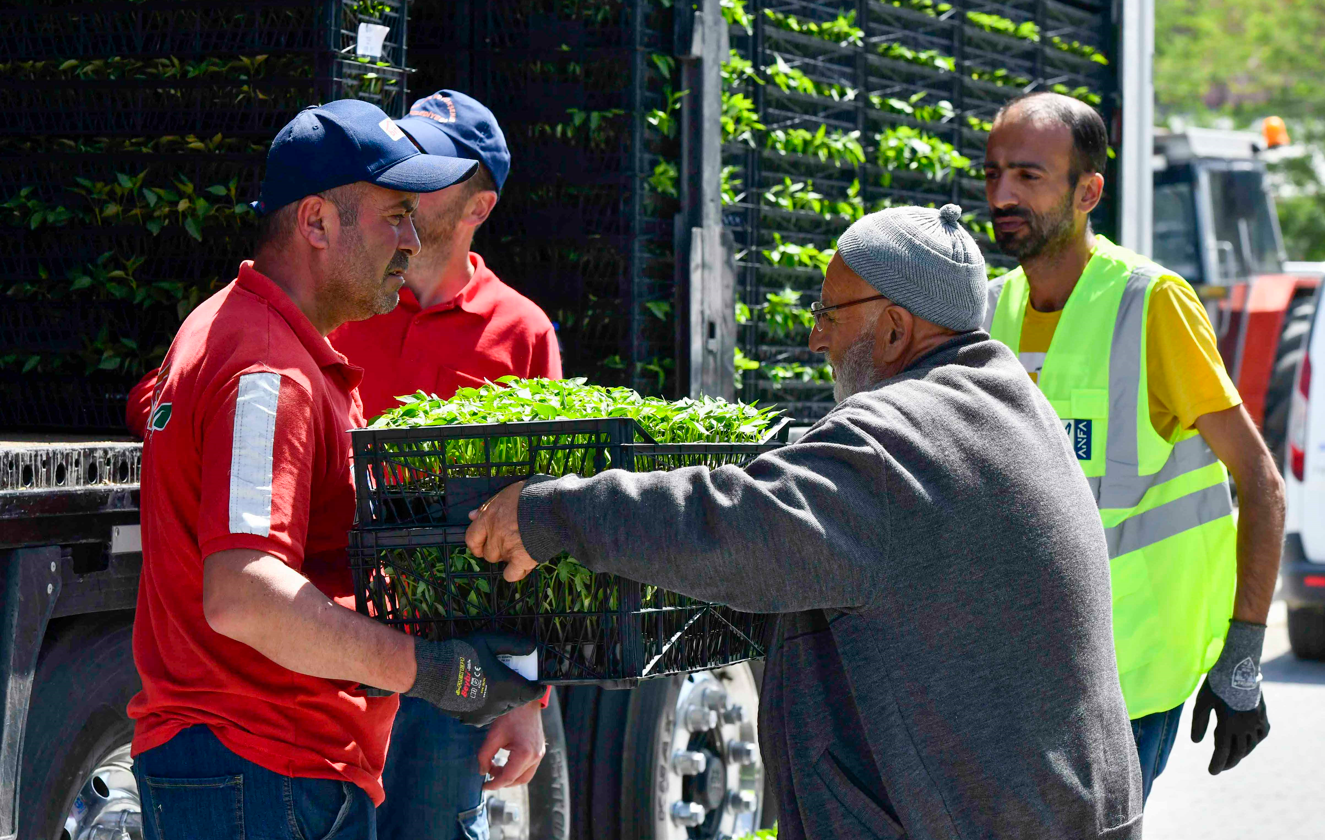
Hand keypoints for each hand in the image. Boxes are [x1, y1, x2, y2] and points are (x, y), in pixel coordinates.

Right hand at [406, 631, 543, 726]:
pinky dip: (488, 705)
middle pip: (518, 700)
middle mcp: (498, 705)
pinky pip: (487, 714)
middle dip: (519, 689)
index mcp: (506, 686)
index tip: (537, 681)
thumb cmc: (460, 653)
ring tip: (494, 683)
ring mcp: (484, 715)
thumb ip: (514, 643)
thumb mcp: (488, 640)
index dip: (538, 686)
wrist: (430, 672)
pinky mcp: (470, 719)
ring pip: (503, 708)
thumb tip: (533, 646)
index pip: (533, 692)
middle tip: (511, 675)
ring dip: (503, 698)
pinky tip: (479, 692)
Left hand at [466, 481, 539, 581]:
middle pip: (487, 552)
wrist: (554, 504)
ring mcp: (507, 547)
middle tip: (510, 543)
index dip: (476, 544)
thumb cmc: (532, 495)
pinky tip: (522, 566)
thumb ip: (488, 506)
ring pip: (499, 561)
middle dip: (496, 550)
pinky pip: (511, 574)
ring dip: (507, 558)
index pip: (471, 537)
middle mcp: (495, 534)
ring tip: (521, 549)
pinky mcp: (522, 558)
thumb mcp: (506, 493)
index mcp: (489, 517)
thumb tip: (472, 515)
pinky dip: (516, 572)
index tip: (481, 546)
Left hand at [478, 698, 546, 789]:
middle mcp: (535, 757)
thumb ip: (485, 756)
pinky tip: (506, 763)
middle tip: (488, 775)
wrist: (526, 701)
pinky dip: (517, 770)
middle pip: (517, 780)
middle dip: (502, 781)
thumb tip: (482, 771)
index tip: (483, 786)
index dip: (494, 785)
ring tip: (496, 769)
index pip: (508, 778)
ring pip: (525, 776)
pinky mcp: (540, 750)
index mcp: (525, 754)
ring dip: (510, 777)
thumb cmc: (510, 716)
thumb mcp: (493, 735)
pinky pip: (529, 768)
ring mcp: (540, 754)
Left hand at [1191, 678, 1270, 774]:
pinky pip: (1261, 733)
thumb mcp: (1202, 702)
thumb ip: (1199, 722)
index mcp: (1229, 725)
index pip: (1223, 752)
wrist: (1239, 668)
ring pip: (1251, 745)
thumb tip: (1197, 742)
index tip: (1212, 772)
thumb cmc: (1216, 684)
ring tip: (1232, 756)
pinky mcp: (1263, 714)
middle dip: (1228, 761)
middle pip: (1238, 752)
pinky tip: (1249, 742)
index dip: (1217, 763)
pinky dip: (1255, 741)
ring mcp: (1257, 721)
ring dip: (1241, 753)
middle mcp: (1245, 727)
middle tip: (1221, 767)